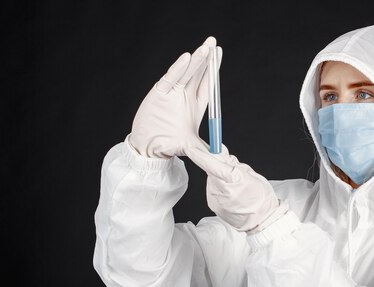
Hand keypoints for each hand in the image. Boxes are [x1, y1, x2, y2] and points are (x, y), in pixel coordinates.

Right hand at [129, 37, 222, 158]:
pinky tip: (186, 58)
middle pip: (198, 73)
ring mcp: (172, 94)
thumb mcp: (194, 148)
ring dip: (196, 60)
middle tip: (213, 42)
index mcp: (196, 105)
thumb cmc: (170, 145)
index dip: (213, 68)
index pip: (208, 83)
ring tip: (206, 48)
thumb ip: (208, 151)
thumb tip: (224, 156)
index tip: (219, 53)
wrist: (149, 149)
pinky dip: (178, 69)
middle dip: (206, 58)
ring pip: (186, 73)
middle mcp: (185, 96)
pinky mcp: (159, 94)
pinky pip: (170, 78)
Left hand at [184, 144, 283, 231]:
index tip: (191, 149)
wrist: (261, 219)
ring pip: (212, 180)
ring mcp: (216, 200)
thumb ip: (232, 163)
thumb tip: (219, 151)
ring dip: (219, 179)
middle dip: (217, 167)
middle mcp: (222, 191)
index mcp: (235, 180)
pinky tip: (230, 195)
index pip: (212, 165)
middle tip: (233, 172)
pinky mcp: (212, 205)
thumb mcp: (250, 174)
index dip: (200, 156)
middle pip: (211, 171)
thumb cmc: (260, 196)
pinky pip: (212, 190)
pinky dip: (219, 189)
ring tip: (234, 188)